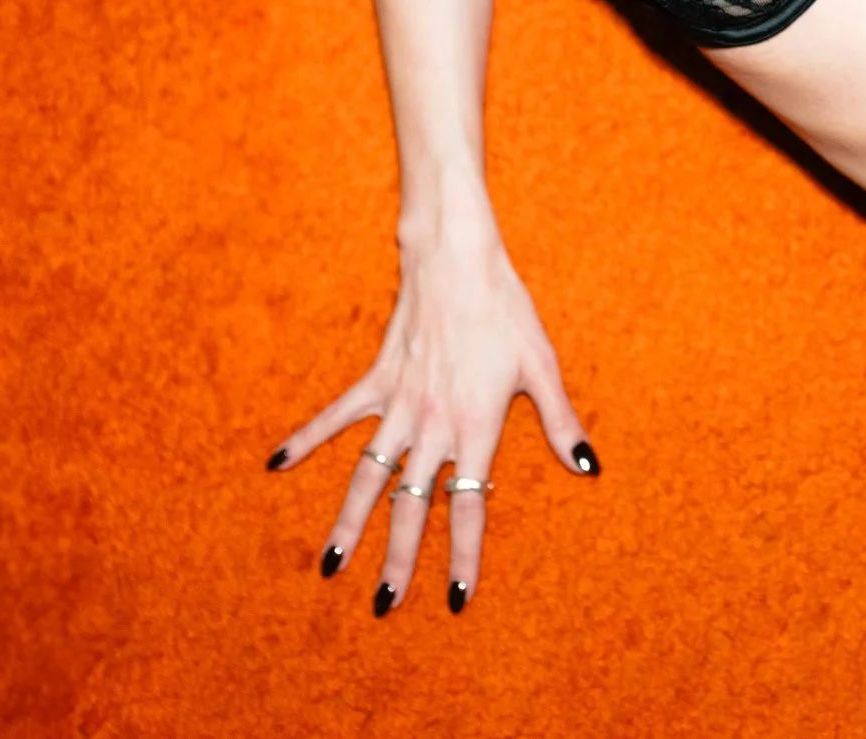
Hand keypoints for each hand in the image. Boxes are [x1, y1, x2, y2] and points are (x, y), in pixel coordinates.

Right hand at [267, 240, 595, 616]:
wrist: (456, 260)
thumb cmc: (505, 310)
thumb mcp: (542, 365)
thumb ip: (560, 421)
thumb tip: (587, 466)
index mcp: (476, 427)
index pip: (470, 505)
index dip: (464, 553)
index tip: (455, 596)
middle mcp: (432, 425)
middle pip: (413, 507)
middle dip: (400, 559)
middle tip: (386, 604)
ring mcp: (398, 404)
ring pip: (368, 477)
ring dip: (350, 523)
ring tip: (331, 566)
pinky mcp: (375, 380)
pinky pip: (336, 417)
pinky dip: (307, 439)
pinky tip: (278, 464)